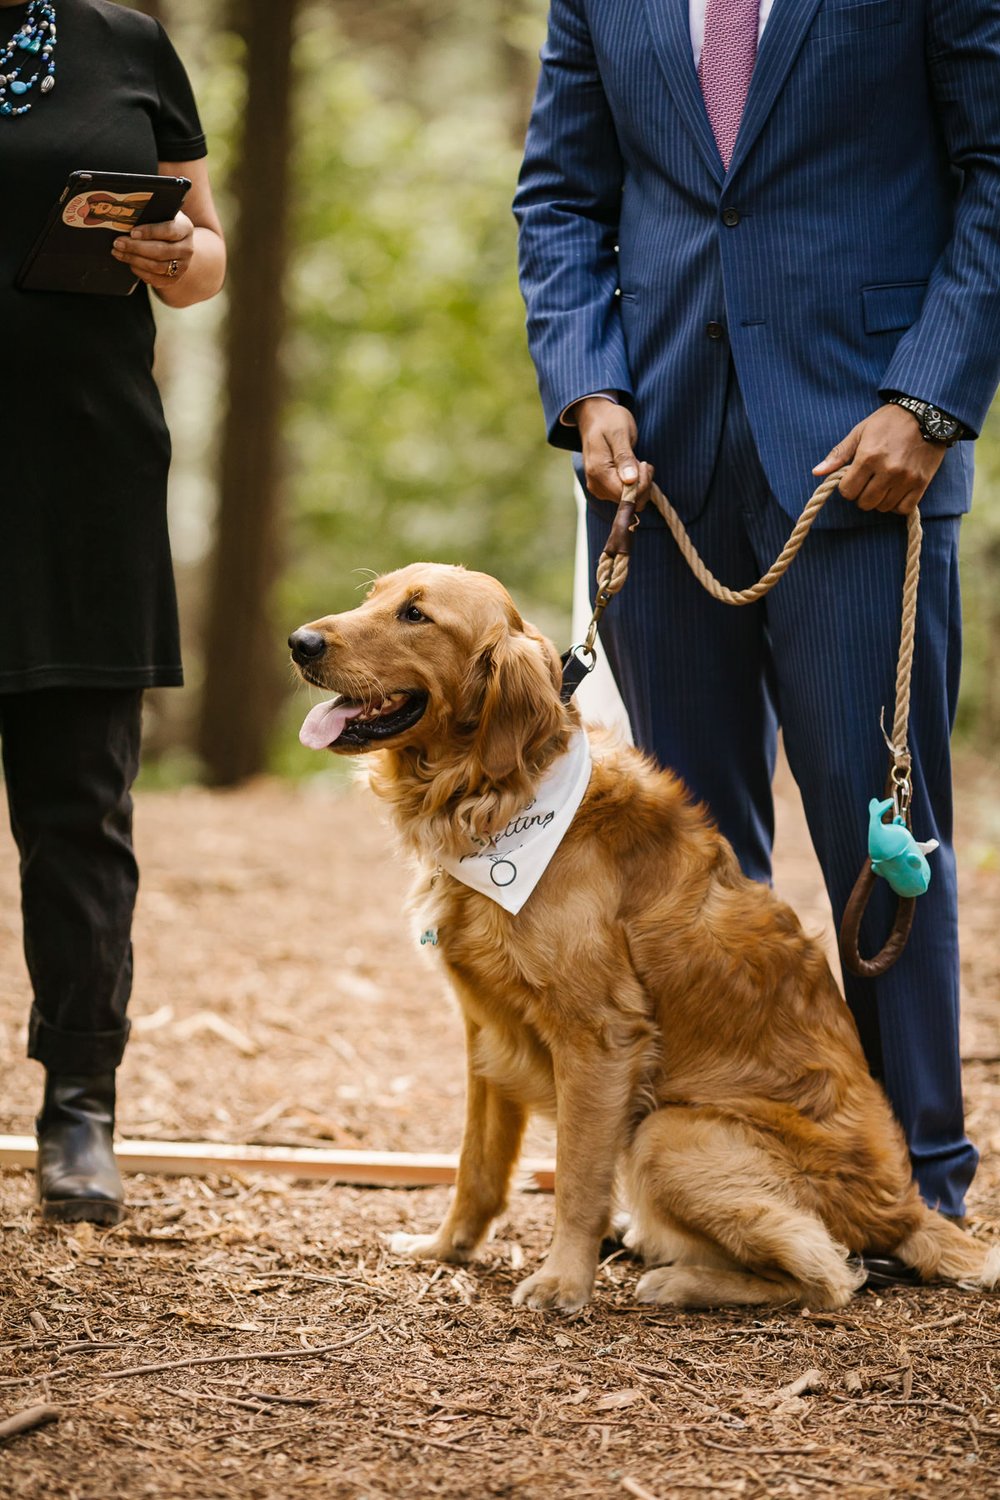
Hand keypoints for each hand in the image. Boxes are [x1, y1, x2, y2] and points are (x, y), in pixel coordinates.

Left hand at [111, 211, 194, 289]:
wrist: (177, 243)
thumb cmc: (163, 223)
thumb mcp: (161, 214)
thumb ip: (149, 213)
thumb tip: (126, 212)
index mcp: (185, 228)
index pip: (168, 231)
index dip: (150, 232)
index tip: (132, 232)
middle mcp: (187, 249)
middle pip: (160, 251)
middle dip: (136, 248)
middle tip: (118, 243)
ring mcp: (182, 266)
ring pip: (156, 267)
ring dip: (134, 260)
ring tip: (118, 252)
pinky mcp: (174, 279)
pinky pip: (155, 279)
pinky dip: (140, 272)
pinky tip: (129, 263)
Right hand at [573, 398, 654, 506]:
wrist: (595, 417)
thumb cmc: (609, 421)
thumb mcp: (620, 434)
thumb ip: (624, 458)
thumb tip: (630, 481)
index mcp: (598, 471)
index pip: (626, 495)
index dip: (642, 484)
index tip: (645, 463)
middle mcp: (596, 484)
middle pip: (628, 500)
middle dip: (642, 484)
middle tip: (644, 462)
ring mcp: (598, 488)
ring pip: (628, 499)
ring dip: (640, 483)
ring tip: (638, 462)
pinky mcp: (603, 487)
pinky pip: (624, 495)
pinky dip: (634, 484)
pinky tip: (633, 467)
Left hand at [812, 403, 946, 514]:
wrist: (926, 413)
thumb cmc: (889, 421)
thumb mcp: (860, 432)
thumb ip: (838, 454)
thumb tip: (816, 472)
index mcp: (868, 457)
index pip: (847, 491)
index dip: (847, 487)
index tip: (854, 478)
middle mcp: (887, 470)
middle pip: (864, 503)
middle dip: (862, 495)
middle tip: (869, 482)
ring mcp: (906, 478)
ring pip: (883, 507)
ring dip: (880, 500)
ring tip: (883, 484)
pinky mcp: (921, 483)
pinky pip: (903, 508)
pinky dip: (897, 505)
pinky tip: (896, 492)